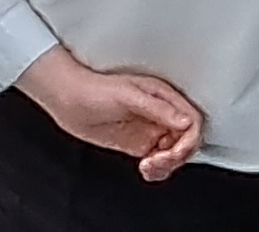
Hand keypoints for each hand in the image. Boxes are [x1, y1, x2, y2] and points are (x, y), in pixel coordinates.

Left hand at [22, 46, 201, 181]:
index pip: (192, 121)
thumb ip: (157, 109)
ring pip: (176, 154)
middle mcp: (160, 113)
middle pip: (188, 141)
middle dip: (177, 156)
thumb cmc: (91, 88)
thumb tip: (185, 120)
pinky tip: (146, 169)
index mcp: (162, 96)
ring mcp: (151, 129)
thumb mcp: (126, 96)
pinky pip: (161, 161)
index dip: (188, 140)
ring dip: (168, 165)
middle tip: (156, 161)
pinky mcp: (141, 143)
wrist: (66, 99)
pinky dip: (158, 170)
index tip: (172, 151)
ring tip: (148, 166)